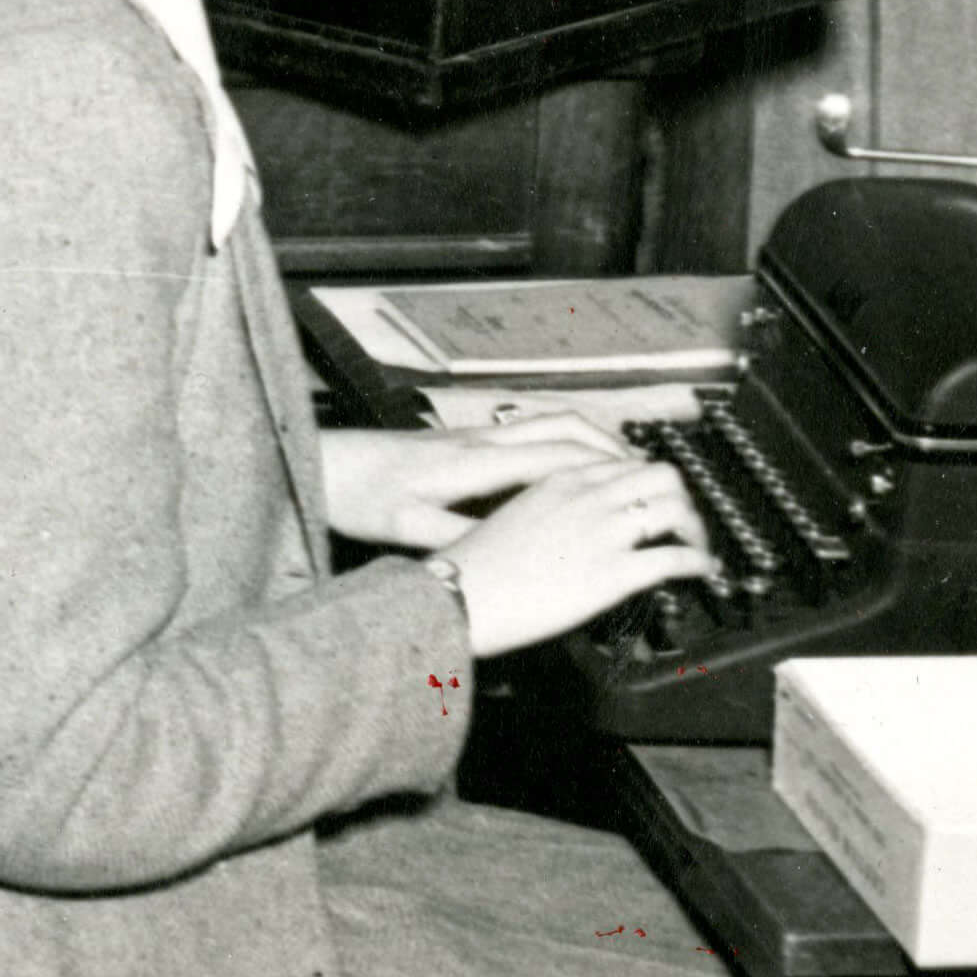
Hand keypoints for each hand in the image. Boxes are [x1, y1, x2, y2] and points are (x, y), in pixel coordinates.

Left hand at [321, 414, 633, 549]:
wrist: (325, 464)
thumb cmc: (360, 496)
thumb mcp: (407, 527)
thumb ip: (458, 538)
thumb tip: (503, 552)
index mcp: (475, 463)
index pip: (556, 455)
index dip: (605, 468)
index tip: (643, 485)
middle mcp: (482, 441)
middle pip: (564, 430)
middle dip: (613, 450)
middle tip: (651, 479)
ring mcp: (474, 437)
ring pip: (549, 423)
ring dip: (590, 440)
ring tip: (623, 469)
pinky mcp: (464, 441)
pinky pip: (530, 432)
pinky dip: (561, 442)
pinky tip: (567, 469)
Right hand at [430, 454, 718, 657]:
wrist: (462, 595)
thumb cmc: (477, 564)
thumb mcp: (515, 516)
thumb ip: (552, 510)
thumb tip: (576, 528)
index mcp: (561, 479)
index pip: (626, 463)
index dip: (649, 483)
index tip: (654, 502)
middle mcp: (588, 496)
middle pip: (663, 475)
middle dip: (682, 499)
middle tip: (681, 524)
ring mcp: (603, 532)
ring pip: (677, 509)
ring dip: (696, 529)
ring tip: (696, 548)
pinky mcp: (615, 572)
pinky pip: (675, 558)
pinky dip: (698, 563)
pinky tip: (701, 572)